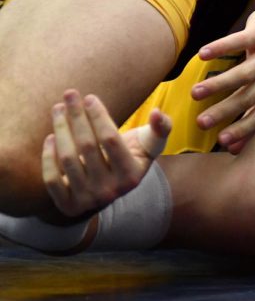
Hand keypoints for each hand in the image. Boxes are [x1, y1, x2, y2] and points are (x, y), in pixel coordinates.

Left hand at [42, 89, 171, 216]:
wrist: (110, 190)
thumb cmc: (130, 158)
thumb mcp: (150, 146)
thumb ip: (161, 128)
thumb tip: (157, 113)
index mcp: (132, 175)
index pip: (111, 139)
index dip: (98, 116)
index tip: (90, 98)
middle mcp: (111, 190)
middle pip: (87, 146)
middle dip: (77, 116)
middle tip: (69, 95)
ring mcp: (88, 200)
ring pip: (68, 159)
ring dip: (60, 129)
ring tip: (58, 109)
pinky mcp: (68, 205)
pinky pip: (52, 179)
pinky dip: (48, 157)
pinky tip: (51, 137)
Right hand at [191, 8, 254, 152]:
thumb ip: (253, 116)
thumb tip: (233, 149)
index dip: (244, 129)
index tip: (221, 142)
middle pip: (250, 96)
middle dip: (225, 111)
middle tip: (201, 122)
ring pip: (244, 72)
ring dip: (219, 84)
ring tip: (195, 94)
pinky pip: (240, 41)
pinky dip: (221, 48)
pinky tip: (203, 55)